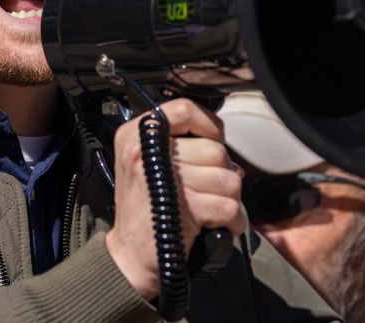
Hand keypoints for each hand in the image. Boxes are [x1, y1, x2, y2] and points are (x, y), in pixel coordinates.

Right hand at [104, 98, 247, 299]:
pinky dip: (234, 220)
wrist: (130, 256)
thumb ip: (178, 144)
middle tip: (208, 191)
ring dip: (229, 199)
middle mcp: (145, 151)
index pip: (184, 109)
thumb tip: (224, 148)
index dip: (208, 125)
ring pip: (228, 178)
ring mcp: (165, 178)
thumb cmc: (144, 209)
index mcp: (135, 135)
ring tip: (211, 208)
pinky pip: (230, 206)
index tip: (213, 142)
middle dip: (221, 173)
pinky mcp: (183, 207)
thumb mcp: (147, 163)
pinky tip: (220, 225)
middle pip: (214, 149)